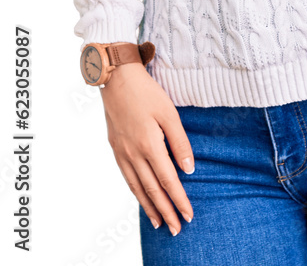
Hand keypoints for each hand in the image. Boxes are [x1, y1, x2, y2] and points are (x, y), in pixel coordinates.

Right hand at [101, 62, 194, 235]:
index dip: (179, 199)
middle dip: (166, 211)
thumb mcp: (169, 113)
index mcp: (149, 144)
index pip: (168, 180)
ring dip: (150, 207)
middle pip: (152, 190)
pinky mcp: (115, 148)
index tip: (188, 215)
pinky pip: (127, 177)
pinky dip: (135, 193)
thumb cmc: (147, 93)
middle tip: (177, 229)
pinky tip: (142, 199)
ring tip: (160, 223)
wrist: (116, 79)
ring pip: (137, 187)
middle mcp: (133, 153)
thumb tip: (189, 169)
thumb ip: (180, 142)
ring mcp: (122, 153)